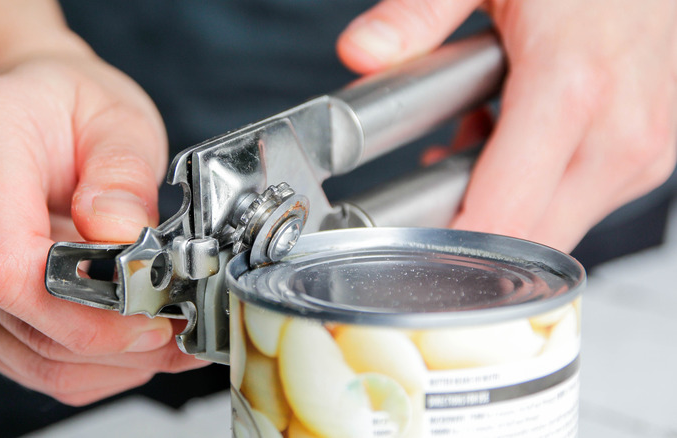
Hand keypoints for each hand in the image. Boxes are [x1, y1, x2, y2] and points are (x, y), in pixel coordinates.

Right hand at [0, 53, 205, 404]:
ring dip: (110, 362)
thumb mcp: (117, 117)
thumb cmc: (66, 107)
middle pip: (21, 318)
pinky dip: (89, 366)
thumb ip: (123, 175)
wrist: (24, 113)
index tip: (151, 312)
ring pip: (27, 356)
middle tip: (181, 330)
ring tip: (168, 339)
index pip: (4, 261)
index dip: (83, 308)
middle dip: (116, 341)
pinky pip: (25, 362)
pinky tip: (131, 345)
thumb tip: (125, 239)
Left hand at [338, 0, 676, 251]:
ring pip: (555, 231)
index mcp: (571, 91)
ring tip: (477, 136)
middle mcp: (619, 134)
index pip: (502, 219)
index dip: (447, 247)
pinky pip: (583, 205)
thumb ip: (419, 15)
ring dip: (504, 208)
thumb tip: (360, 51)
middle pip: (528, 243)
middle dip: (471, 230)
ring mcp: (643, 151)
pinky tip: (517, 139)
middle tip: (433, 176)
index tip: (406, 244)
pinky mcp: (651, 157)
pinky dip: (540, 190)